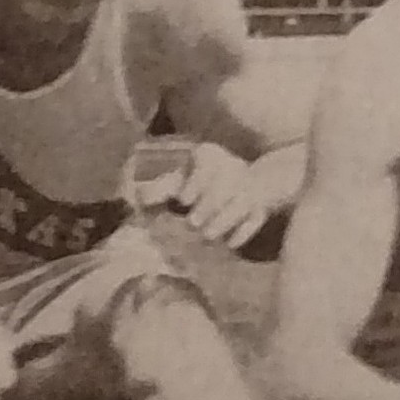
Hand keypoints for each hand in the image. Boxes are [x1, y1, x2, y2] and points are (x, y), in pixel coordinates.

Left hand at [134, 140, 283, 251]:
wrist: (248, 183)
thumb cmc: (201, 184)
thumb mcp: (179, 181)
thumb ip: (159, 190)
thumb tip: (137, 199)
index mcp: (209, 156)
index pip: (206, 164)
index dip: (195, 183)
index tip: (184, 200)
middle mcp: (232, 168)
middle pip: (223, 186)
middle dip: (208, 206)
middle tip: (193, 223)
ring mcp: (250, 189)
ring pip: (240, 204)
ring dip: (223, 221)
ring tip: (208, 234)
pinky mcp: (261, 208)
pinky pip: (255, 220)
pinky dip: (243, 233)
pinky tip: (230, 243)